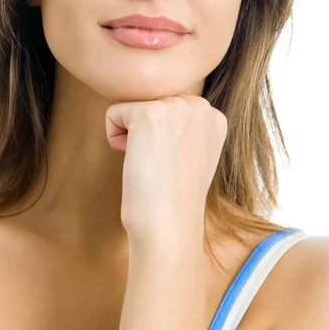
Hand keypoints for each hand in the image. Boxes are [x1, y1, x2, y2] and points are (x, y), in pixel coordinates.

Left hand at [105, 93, 226, 246]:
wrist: (169, 227)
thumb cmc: (174, 198)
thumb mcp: (194, 153)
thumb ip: (186, 127)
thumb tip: (158, 113)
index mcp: (215, 116)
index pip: (169, 107)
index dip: (162, 138)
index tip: (172, 164)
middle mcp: (200, 106)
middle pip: (151, 103)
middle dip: (146, 132)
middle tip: (159, 164)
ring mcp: (176, 107)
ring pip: (133, 106)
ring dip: (130, 135)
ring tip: (149, 162)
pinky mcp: (149, 113)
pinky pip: (113, 113)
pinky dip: (113, 137)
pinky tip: (133, 160)